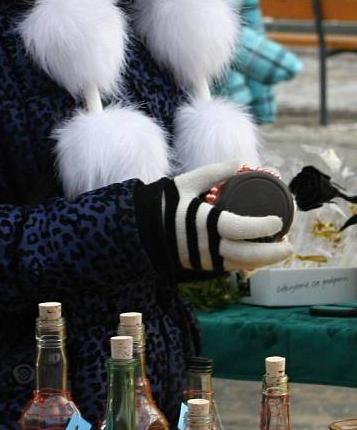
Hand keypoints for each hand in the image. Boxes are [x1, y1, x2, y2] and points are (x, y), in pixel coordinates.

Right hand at [136, 160, 293, 272]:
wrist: (140, 229)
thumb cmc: (164, 202)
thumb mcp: (187, 181)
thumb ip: (214, 172)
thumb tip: (240, 162)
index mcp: (204, 222)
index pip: (240, 228)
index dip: (262, 227)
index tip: (278, 221)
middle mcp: (206, 244)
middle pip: (246, 255)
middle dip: (272, 254)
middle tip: (289, 246)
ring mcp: (205, 259)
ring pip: (241, 265)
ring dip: (263, 261)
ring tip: (280, 252)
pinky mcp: (202, 266)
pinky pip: (230, 268)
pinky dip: (247, 263)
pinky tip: (258, 257)